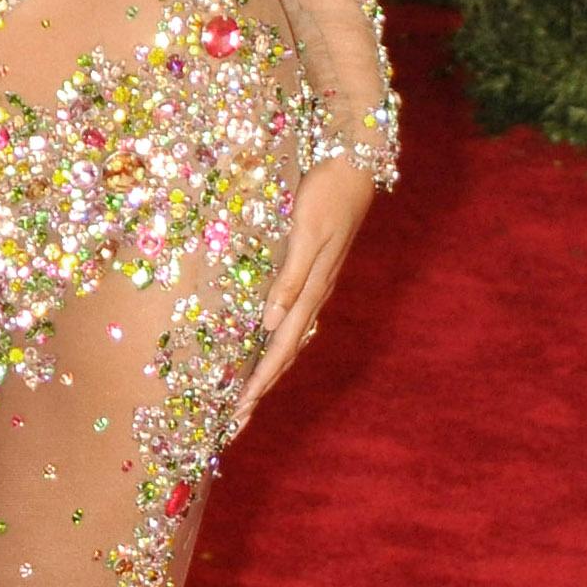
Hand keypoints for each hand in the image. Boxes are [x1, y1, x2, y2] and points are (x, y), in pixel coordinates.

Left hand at [232, 158, 374, 433]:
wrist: (353, 166)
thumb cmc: (326, 195)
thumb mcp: (307, 234)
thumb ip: (291, 277)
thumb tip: (269, 323)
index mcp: (311, 293)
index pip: (280, 349)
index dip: (259, 382)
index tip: (237, 411)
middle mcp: (313, 296)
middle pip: (283, 353)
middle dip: (259, 388)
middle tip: (233, 420)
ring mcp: (315, 287)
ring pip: (287, 339)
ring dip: (266, 369)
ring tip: (244, 396)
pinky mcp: (312, 272)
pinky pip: (291, 318)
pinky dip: (275, 341)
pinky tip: (264, 346)